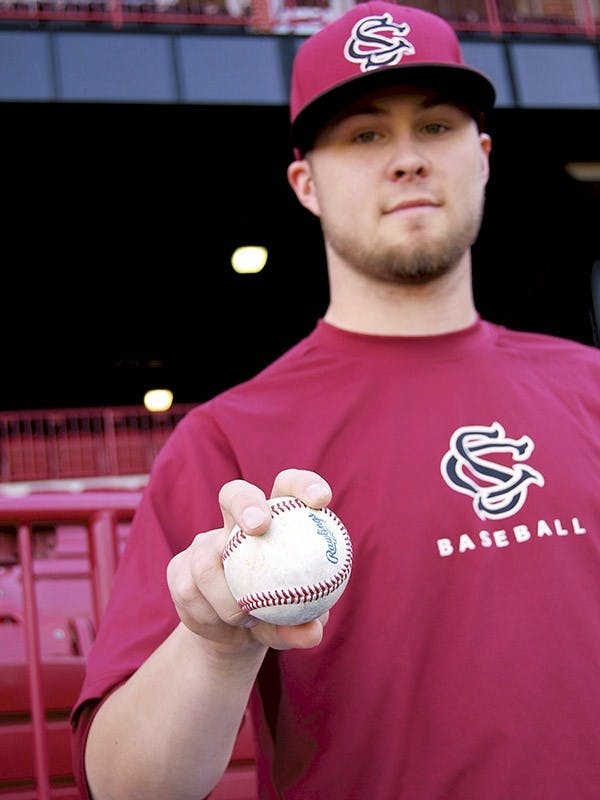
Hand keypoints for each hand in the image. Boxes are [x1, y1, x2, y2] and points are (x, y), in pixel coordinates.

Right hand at [166, 469, 332, 653]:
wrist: (231, 636)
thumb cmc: (274, 618)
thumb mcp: (292, 624)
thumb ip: (301, 624)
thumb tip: (314, 630)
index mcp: (274, 521)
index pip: (288, 486)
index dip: (303, 484)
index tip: (321, 500)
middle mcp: (234, 523)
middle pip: (235, 494)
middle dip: (246, 503)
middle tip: (260, 526)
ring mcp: (204, 543)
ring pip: (207, 560)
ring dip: (227, 597)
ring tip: (246, 617)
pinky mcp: (179, 567)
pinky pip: (190, 590)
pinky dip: (209, 614)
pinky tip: (220, 625)